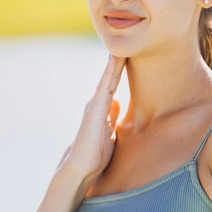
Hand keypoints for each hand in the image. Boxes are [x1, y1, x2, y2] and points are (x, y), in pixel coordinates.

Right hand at [63, 55, 125, 181]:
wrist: (82, 166)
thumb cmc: (96, 151)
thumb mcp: (110, 129)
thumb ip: (112, 114)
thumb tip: (117, 100)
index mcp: (103, 108)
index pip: (114, 84)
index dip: (121, 70)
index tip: (129, 55)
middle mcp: (97, 102)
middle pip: (111, 78)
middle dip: (119, 62)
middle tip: (128, 45)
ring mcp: (95, 104)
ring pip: (108, 78)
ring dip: (115, 62)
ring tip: (122, 46)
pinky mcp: (95, 109)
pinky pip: (104, 86)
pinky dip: (110, 72)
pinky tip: (114, 60)